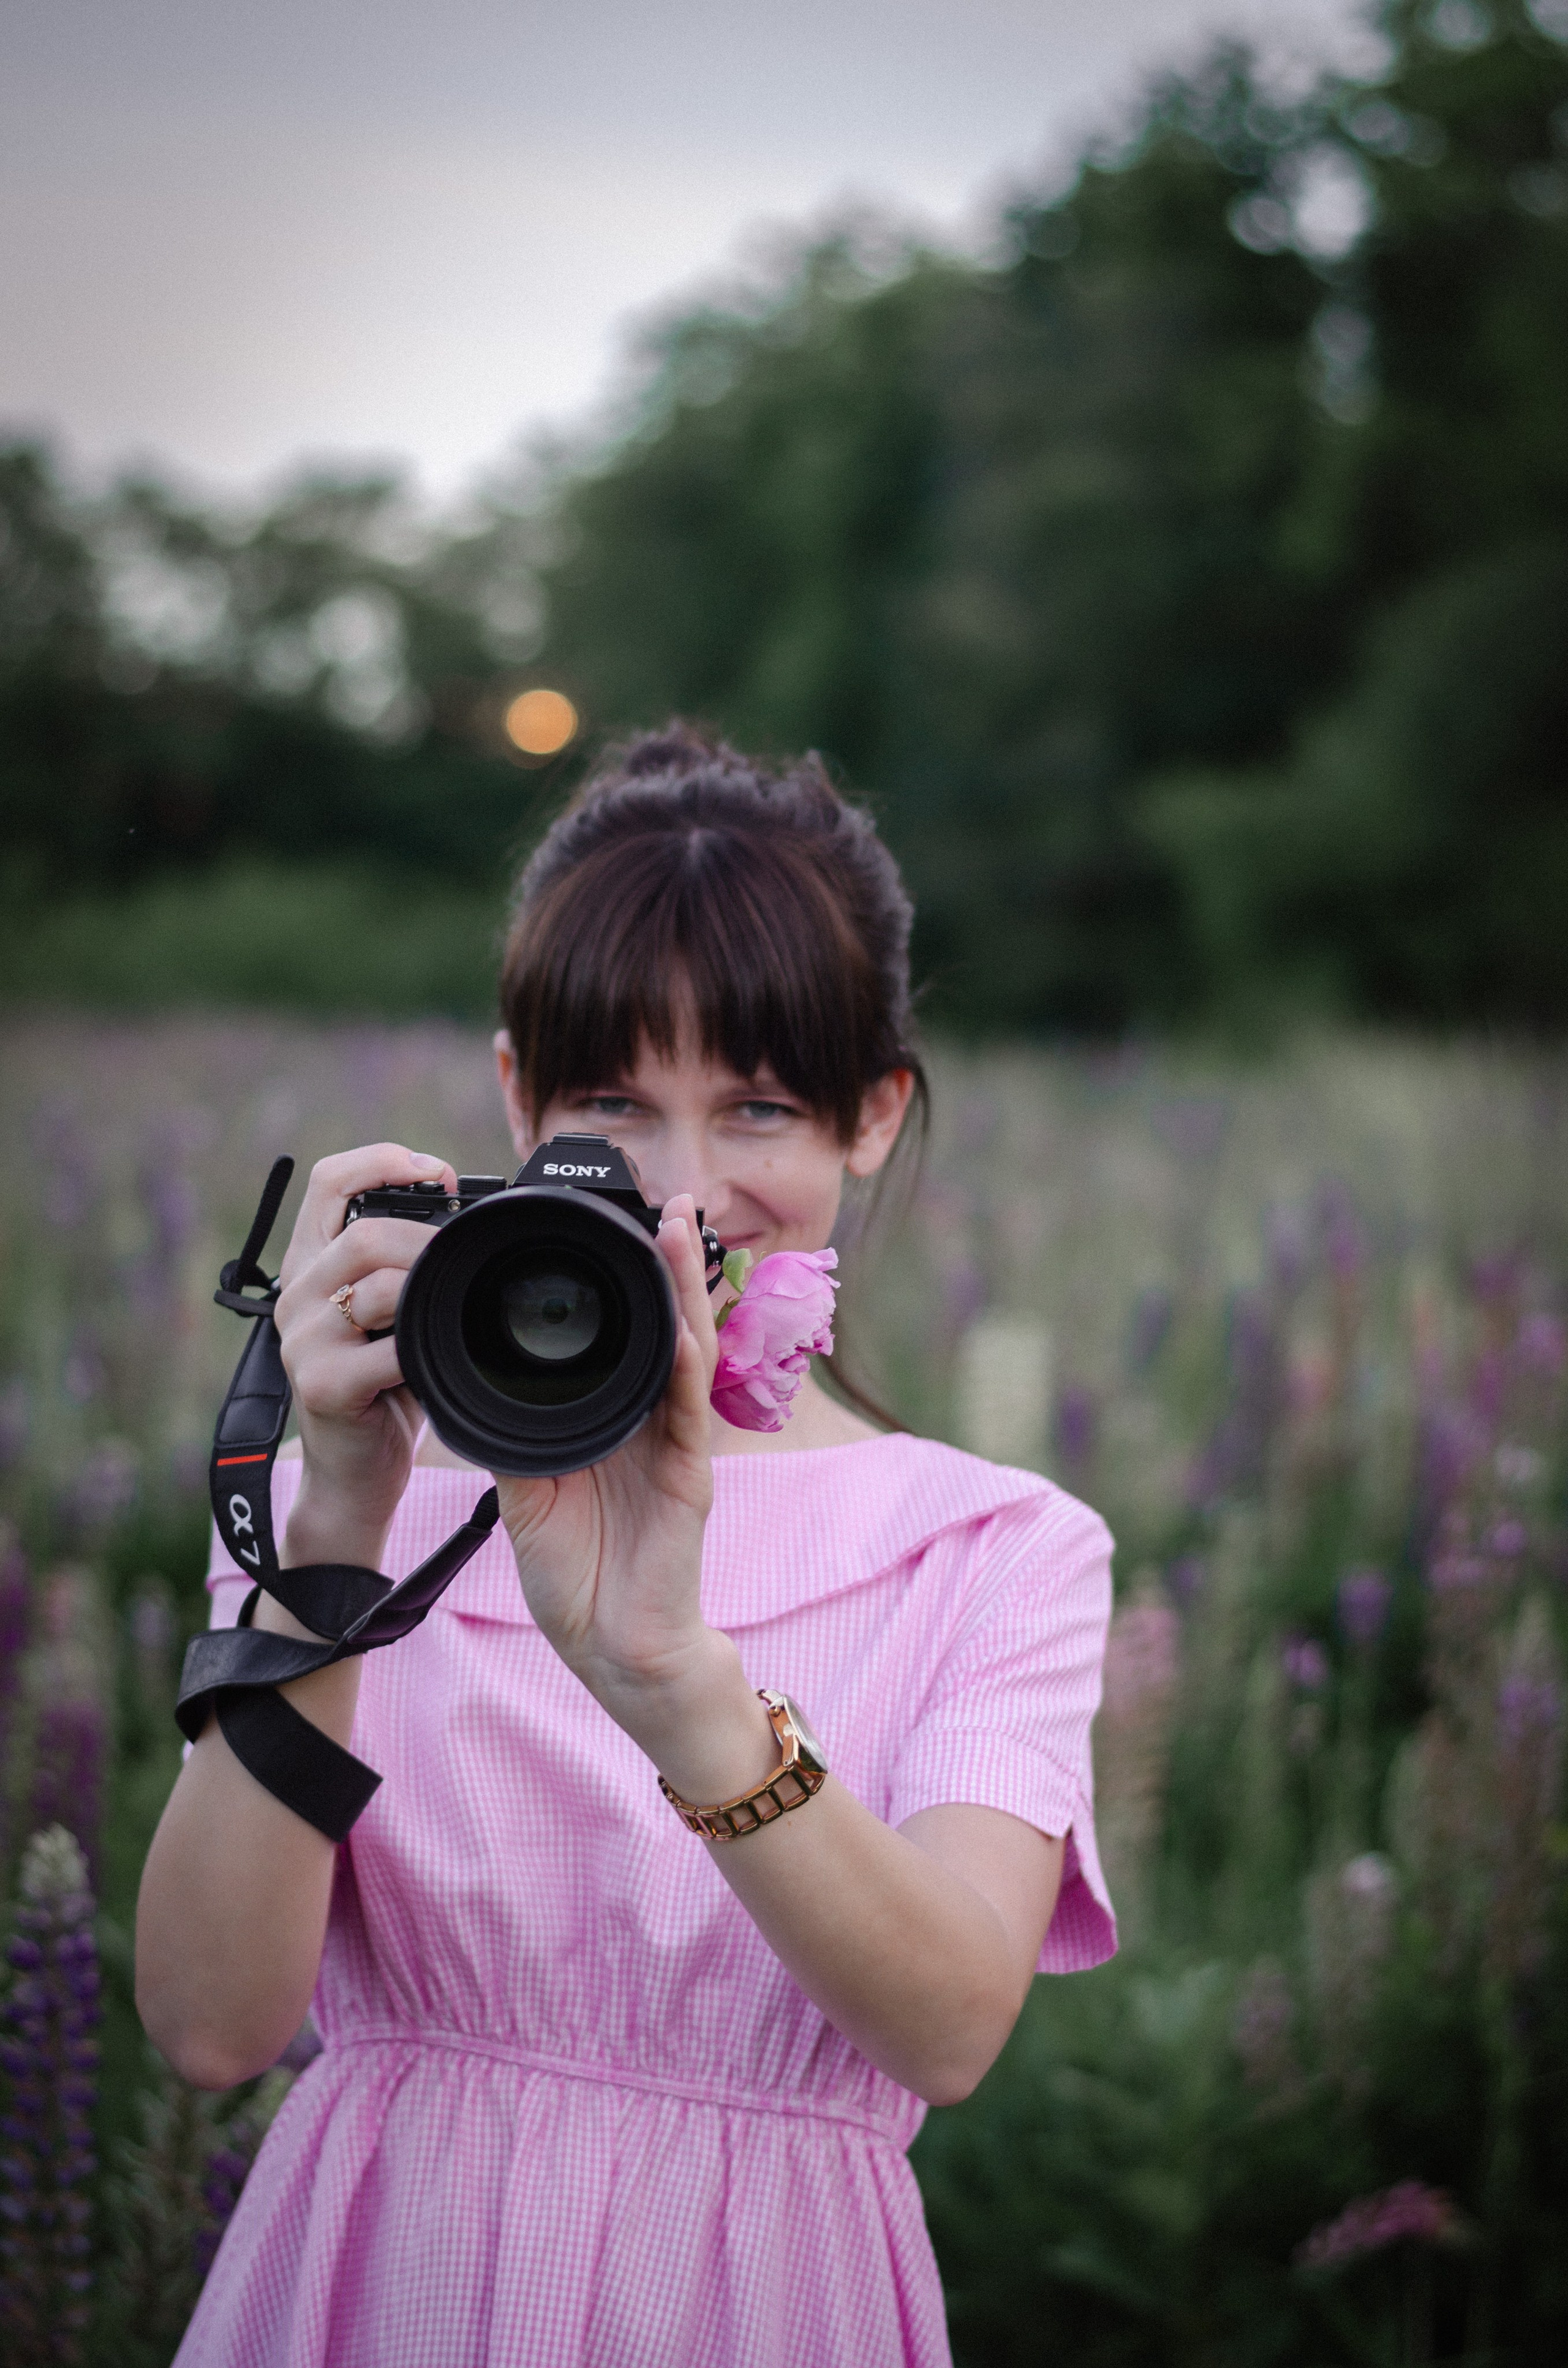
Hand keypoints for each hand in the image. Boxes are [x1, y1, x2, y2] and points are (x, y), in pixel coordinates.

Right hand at [272, 1144, 456, 1567]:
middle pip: (364, 1231)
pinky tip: (443, 1355)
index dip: (382, 1160)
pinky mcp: (322, 1384)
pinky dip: (426, 1347)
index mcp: (312, 1264)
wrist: (354, 1474)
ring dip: (431, 1290)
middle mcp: (298, 1293)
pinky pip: (387, 1348)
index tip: (438, 1172)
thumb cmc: (383, 1387)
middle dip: (429, 1237)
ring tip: (457, 1307)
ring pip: (377, 1283)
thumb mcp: (392, 1313)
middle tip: (468, 1257)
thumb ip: (406, 1266)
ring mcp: (304, 1340)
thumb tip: (468, 1215)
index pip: (328, 1179)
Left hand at [495, 1196, 773, 1788]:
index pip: (624, 1334)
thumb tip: (470, 1383)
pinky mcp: (691, 1478)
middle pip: (666, 1325)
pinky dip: (688, 1363)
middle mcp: (654, 1421)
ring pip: (687, 1349)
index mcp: (616, 1417)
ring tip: (682, 1228)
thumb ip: (514, 1433)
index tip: (614, 1222)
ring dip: (687, 1289)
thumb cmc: (577, 1571)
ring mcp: (677, 1445)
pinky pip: (690, 1410)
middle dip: (669, 1261)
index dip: (627, 1279)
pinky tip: (686, 1324)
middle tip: (669, 1197)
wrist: (611, 1647)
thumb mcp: (529, 1487)